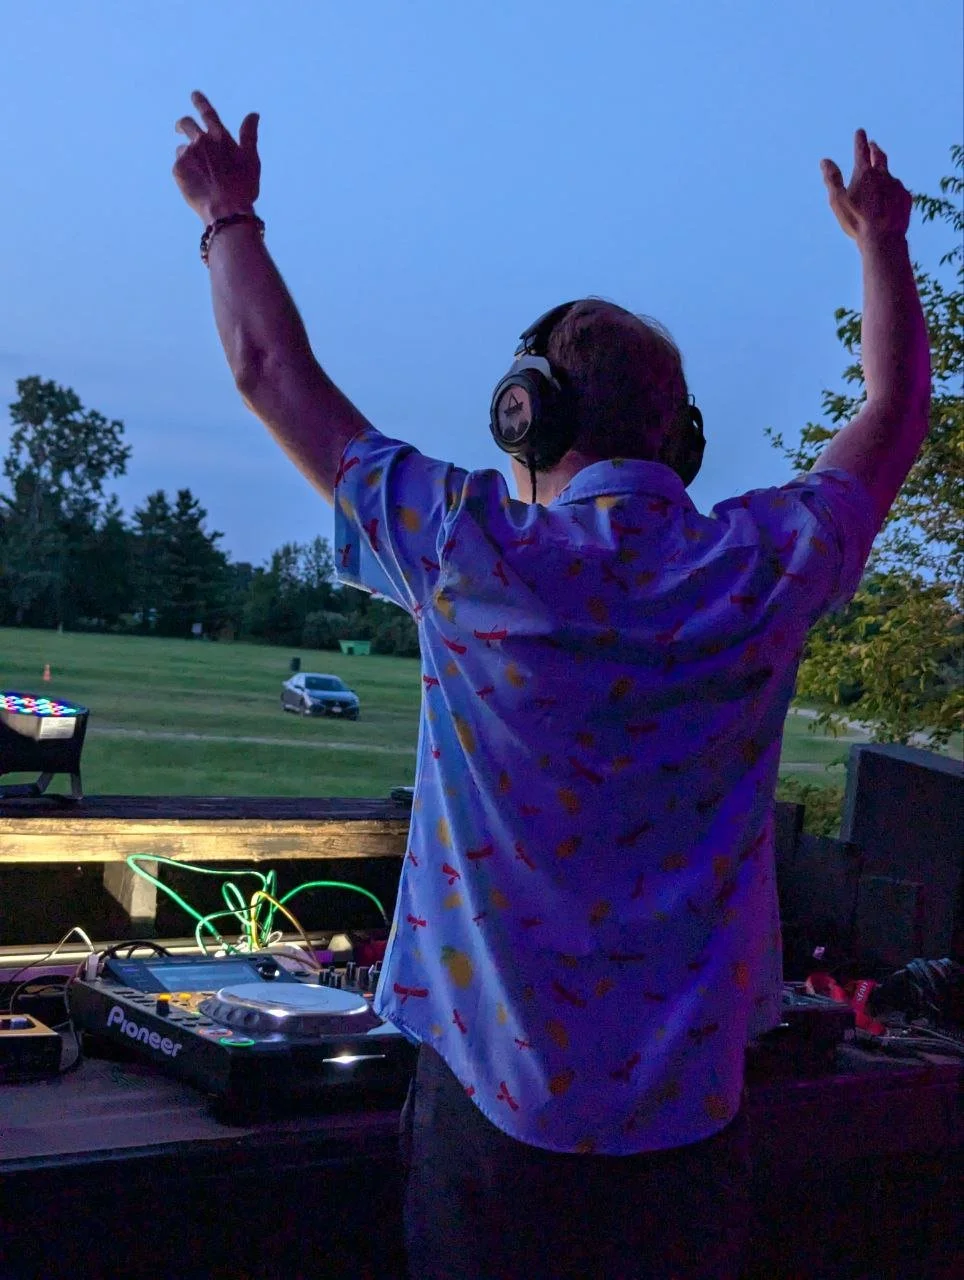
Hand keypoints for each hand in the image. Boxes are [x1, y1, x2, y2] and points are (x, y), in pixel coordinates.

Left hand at [173, 91, 259, 223]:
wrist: (226, 210)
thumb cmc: (243, 187)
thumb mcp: (252, 160)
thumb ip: (249, 135)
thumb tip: (254, 114)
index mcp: (220, 136)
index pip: (207, 112)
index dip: (200, 101)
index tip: (194, 94)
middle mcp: (201, 140)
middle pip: (186, 124)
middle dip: (182, 125)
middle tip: (180, 129)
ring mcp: (188, 154)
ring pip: (182, 148)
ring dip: (188, 155)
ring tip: (199, 174)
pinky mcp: (177, 169)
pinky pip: (179, 166)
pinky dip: (185, 172)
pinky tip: (196, 185)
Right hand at [821, 130, 912, 246]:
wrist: (883, 237)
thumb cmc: (856, 220)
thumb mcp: (838, 201)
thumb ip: (832, 179)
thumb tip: (825, 160)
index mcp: (864, 173)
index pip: (861, 150)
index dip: (860, 140)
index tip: (860, 132)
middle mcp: (882, 174)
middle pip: (879, 156)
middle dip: (875, 149)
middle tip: (873, 144)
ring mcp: (896, 185)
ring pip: (889, 175)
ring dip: (884, 174)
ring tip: (880, 180)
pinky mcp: (905, 197)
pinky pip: (898, 191)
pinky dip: (892, 192)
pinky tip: (889, 202)